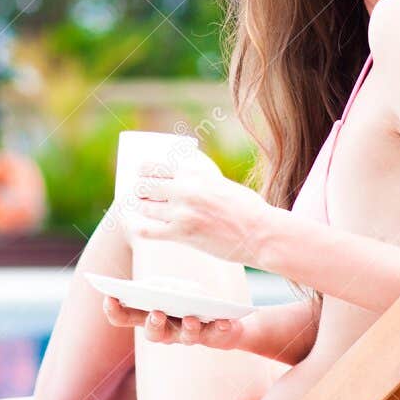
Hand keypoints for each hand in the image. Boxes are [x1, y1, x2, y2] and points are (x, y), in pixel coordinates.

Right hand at [102, 295, 245, 348]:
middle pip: (153, 334)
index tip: (109, 297)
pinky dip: (220, 328)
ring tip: (190, 318)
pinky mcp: (216, 337)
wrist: (226, 316)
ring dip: (187, 328)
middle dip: (154, 324)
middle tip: (156, 313)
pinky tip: (223, 321)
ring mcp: (191, 336)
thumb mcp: (175, 288)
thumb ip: (162, 288)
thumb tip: (155, 290)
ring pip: (186, 337)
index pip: (125, 318)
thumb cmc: (191, 300)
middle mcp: (167, 330)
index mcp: (150, 315)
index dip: (114, 311)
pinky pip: (218, 335)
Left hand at [117, 149, 274, 264]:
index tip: (141, 174)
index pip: (154, 166)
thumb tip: (178, 178)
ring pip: (144, 207)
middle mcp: (185, 189)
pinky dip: (139, 228)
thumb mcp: (220, 182)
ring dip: (142, 209)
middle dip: (140, 191)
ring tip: (145, 210)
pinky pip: (147, 231)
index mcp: (195, 172)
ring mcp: (182, 212)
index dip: (143, 171)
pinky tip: (138, 227)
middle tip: (141, 195)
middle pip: (145, 186)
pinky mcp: (182, 234)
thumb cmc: (247, 209)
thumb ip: (199, 178)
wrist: (261, 234)